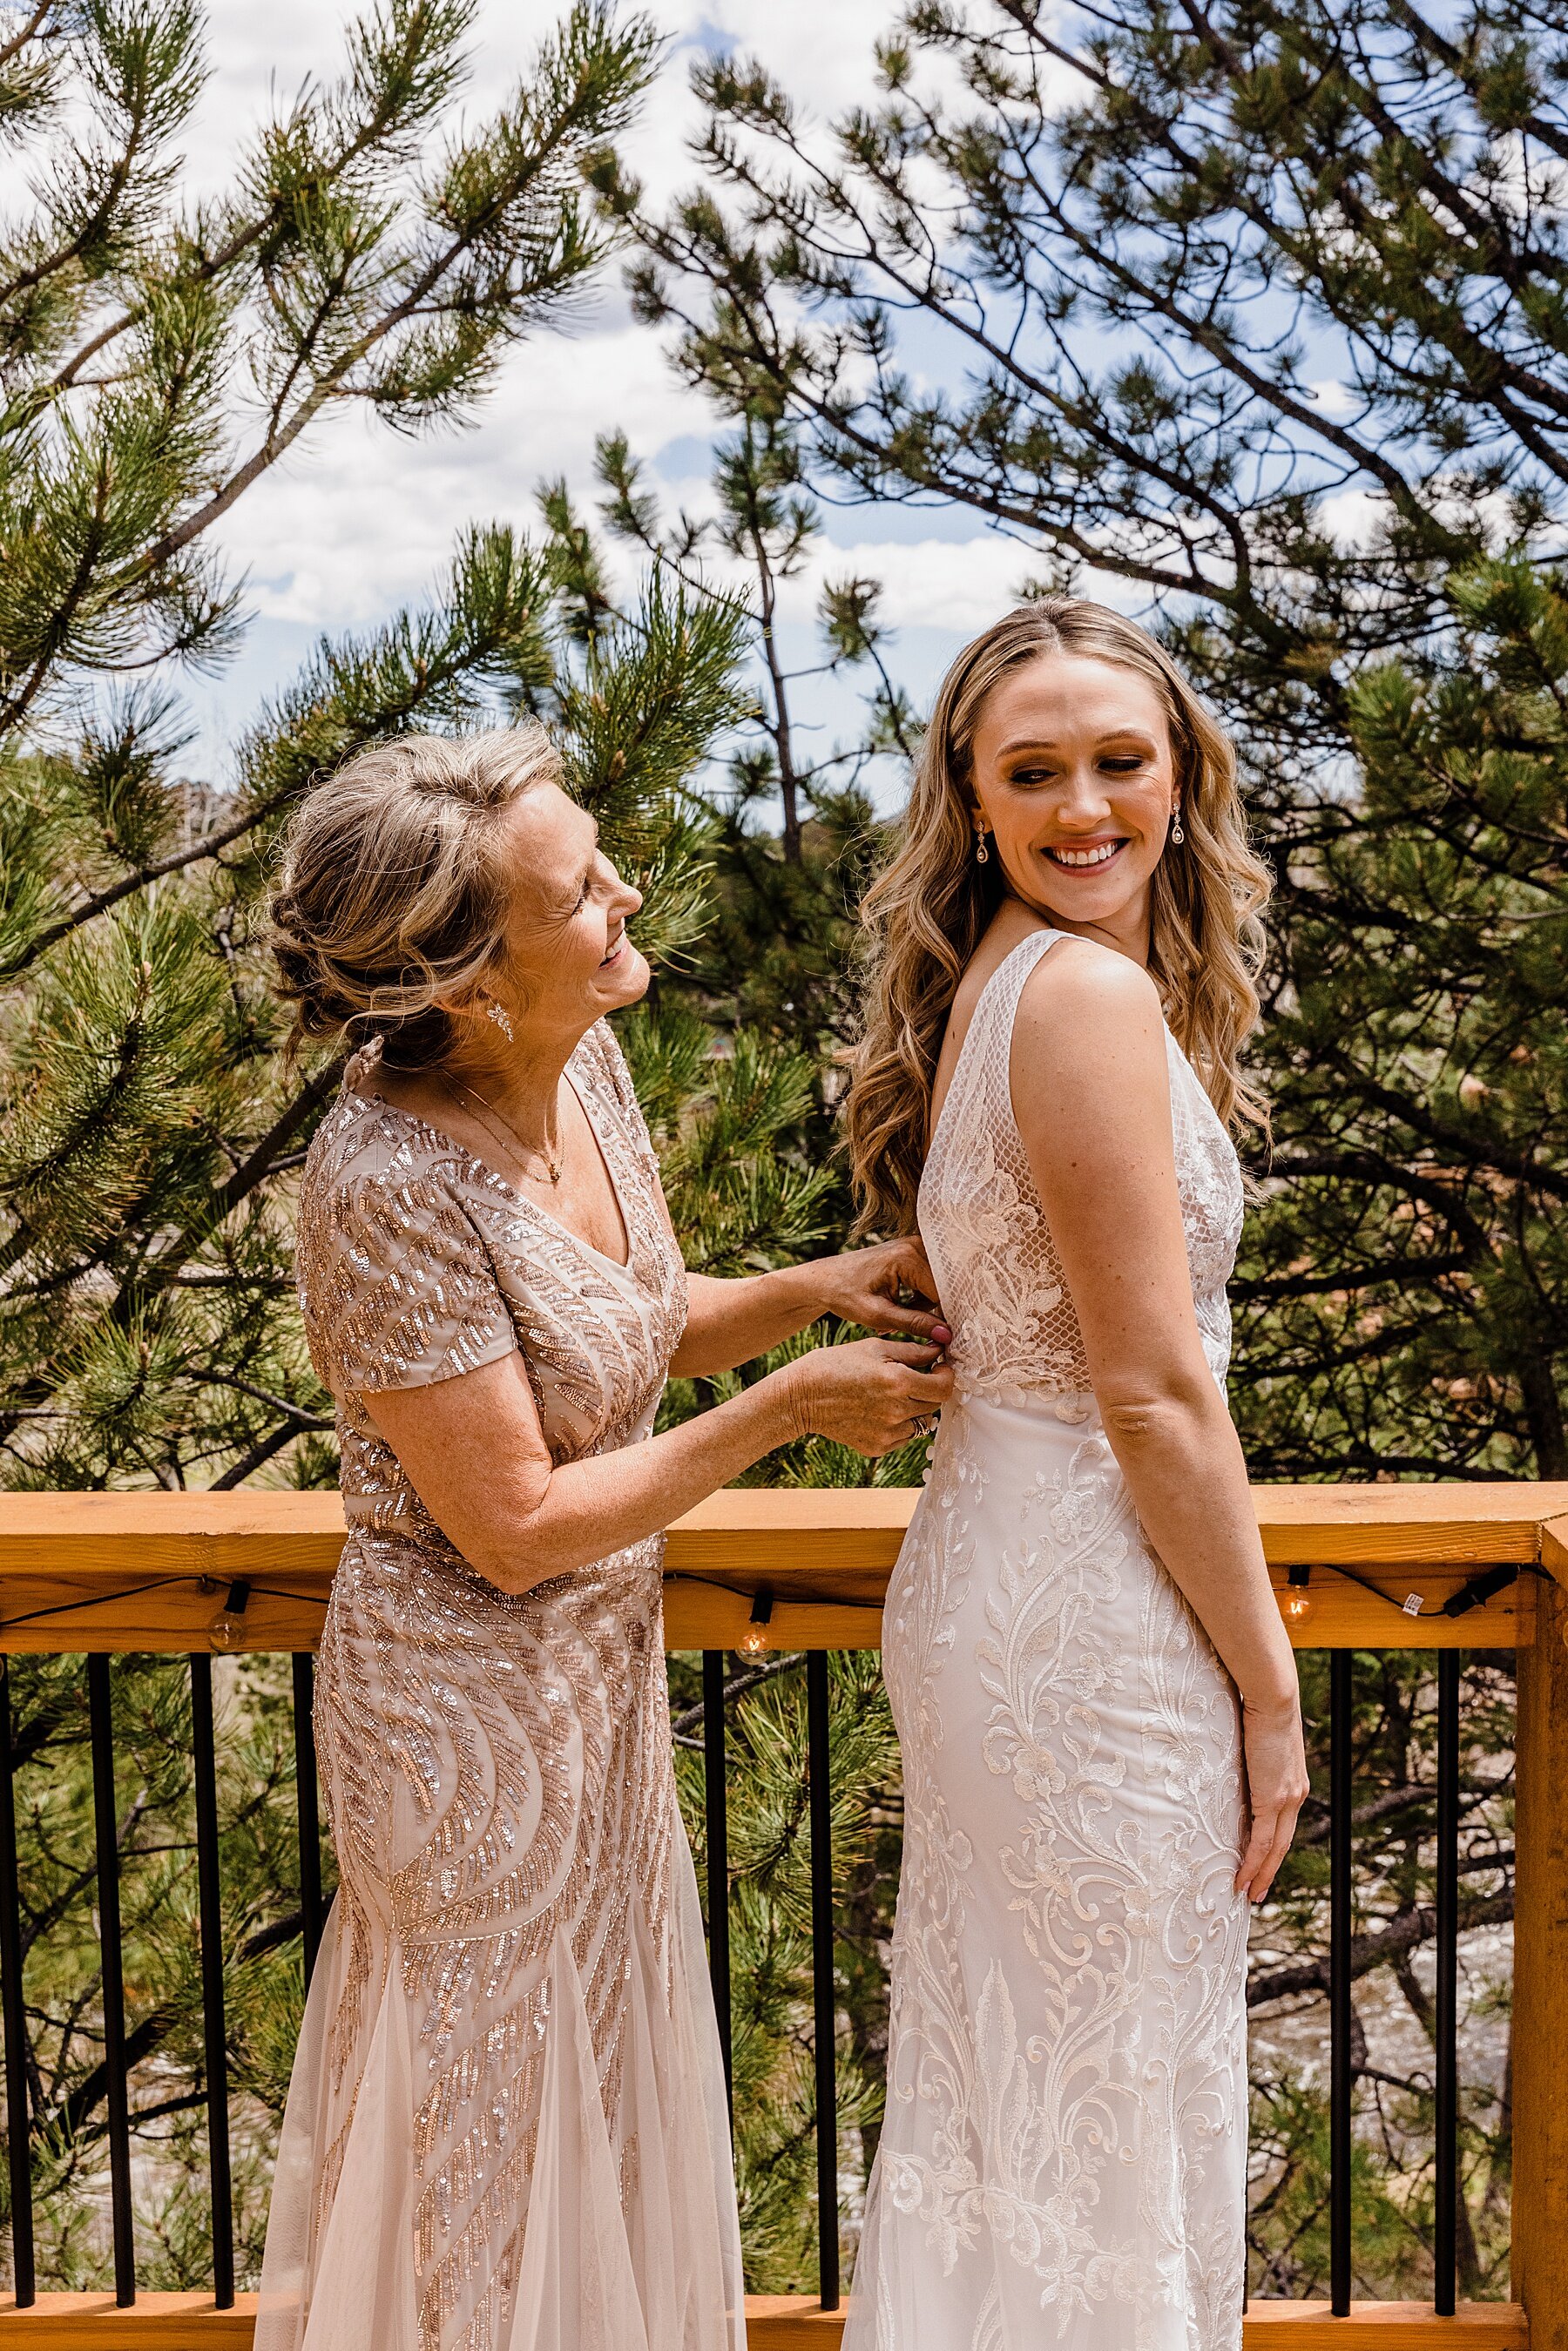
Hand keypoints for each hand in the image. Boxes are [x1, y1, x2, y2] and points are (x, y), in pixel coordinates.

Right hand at [780, 1337, 954, 1456]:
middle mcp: (896, 1412)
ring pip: (921, 1422)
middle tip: (914, 1378)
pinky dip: (899, 1423)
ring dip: (915, 1408)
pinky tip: (878, 1409)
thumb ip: (912, 1351)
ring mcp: (887, 1433)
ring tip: (892, 1394)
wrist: (801, 1397)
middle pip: (934, 1405)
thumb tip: (939, 1351)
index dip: (946, 1375)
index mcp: (898, 1383)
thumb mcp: (874, 1348)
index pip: (944, 1387)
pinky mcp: (877, 1447)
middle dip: (929, 1389)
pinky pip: (903, 1436)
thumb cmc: (835, 1364)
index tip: (939, 1368)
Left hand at [815, 1237, 950, 1347]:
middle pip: (942, 1287)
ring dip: (923, 1306)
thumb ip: (914, 1324)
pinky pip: (930, 1280)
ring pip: (938, 1286)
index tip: (930, 1336)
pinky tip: (899, 1306)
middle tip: (900, 1325)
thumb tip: (946, 1334)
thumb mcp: (877, 1314)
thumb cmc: (844, 1295)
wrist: (825, 1279)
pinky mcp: (913, 1251)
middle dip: (927, 1311)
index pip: (941, 1293)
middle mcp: (915, 1245)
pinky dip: (919, 1297)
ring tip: (895, 1317)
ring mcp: (915, 1245)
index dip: (938, 1318)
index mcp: (906, 1257)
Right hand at [1235, 1693, 1309, 1902]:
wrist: (1272, 1695)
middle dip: (1270, 1871)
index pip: (1283, 1823)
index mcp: (1293, 1782)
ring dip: (1261, 1874)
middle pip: (1283, 1843)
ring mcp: (1287, 1798)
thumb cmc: (1258, 1705)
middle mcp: (1295, 1794)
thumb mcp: (1254, 1738)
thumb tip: (1227, 1757)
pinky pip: (1262, 1840)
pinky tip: (1243, 1877)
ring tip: (1248, 1894)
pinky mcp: (1273, 1798)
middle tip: (1257, 1892)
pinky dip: (1253, 1863)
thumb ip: (1246, 1755)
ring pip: (1275, 1848)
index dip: (1273, 1848)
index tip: (1261, 1865)